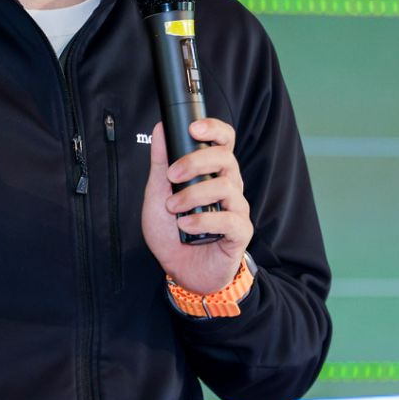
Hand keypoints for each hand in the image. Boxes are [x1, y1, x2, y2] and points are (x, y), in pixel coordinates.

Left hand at [140, 118, 252, 294]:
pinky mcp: (241, 232)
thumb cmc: (172, 231)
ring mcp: (237, 208)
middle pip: (225, 158)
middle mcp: (229, 185)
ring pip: (225, 187)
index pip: (224, 140)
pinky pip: (230, 219)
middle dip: (195, 162)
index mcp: (212, 172)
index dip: (214, 129)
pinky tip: (186, 226)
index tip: (193, 128)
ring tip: (173, 209)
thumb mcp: (157, 193)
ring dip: (193, 195)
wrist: (180, 271)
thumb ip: (160, 163)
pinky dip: (204, 220)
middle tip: (172, 177)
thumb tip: (160, 129)